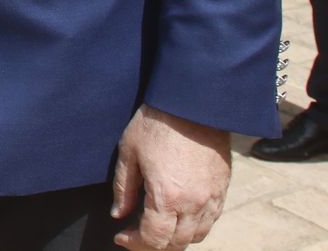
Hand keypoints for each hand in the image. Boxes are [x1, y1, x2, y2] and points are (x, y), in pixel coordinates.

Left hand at [111, 105, 230, 249]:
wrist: (192, 104)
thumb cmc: (156, 124)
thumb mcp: (129, 152)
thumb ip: (124, 188)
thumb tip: (118, 214)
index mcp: (166, 196)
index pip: (153, 238)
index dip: (134, 242)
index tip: (121, 236)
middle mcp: (193, 204)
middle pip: (176, 243)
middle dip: (153, 244)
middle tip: (135, 233)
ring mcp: (212, 198)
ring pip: (196, 236)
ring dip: (176, 238)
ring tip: (158, 227)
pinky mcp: (223, 190)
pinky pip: (211, 220)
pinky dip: (195, 227)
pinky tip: (180, 216)